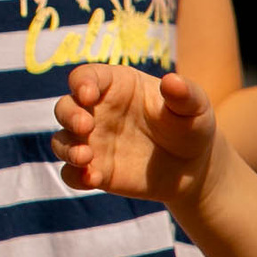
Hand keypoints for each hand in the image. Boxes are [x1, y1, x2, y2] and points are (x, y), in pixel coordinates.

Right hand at [52, 64, 217, 204]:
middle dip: (69, 116)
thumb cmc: (190, 126)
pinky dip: (76, 176)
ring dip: (67, 148)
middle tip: (85, 126)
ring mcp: (92, 142)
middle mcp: (95, 112)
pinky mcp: (94, 170)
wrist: (193, 166)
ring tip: (85, 157)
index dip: (81, 83)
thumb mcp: (195, 108)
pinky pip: (72, 174)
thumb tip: (173, 81)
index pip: (86, 77)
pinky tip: (93, 179)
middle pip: (65, 108)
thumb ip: (184, 94)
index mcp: (114, 86)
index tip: (88, 94)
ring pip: (62, 141)